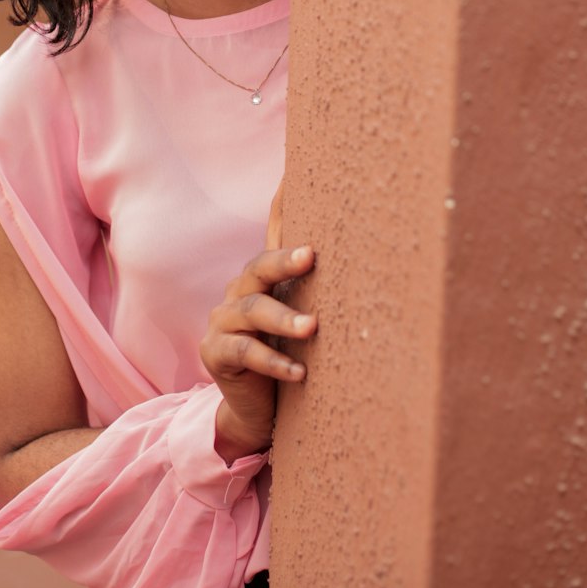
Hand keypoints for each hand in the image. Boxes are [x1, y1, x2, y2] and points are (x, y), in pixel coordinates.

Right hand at [200, 188, 315, 462]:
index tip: (292, 178)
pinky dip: (272, 360)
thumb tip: (371, 252)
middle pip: (258, 267)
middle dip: (283, 261)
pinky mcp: (214, 353)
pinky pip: (243, 352)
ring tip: (312, 327)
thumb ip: (321, 289)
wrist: (259, 409)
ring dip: (283, 319)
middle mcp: (238, 292)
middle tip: (311, 257)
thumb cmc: (289, 355)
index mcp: (262, 277)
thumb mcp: (304, 319)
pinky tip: (299, 372)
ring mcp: (222, 321)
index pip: (273, 235)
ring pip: (250, 310)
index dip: (281, 205)